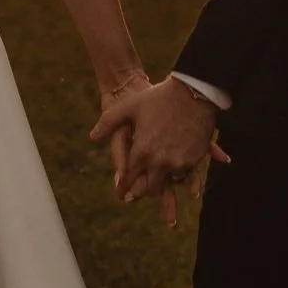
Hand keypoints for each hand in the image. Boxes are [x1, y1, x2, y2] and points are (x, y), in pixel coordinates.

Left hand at [90, 76, 227, 226]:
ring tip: (158, 182)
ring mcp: (178, 163)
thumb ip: (108, 122)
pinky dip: (179, 175)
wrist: (193, 92)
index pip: (129, 179)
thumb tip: (93, 136)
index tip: (121, 195)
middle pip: (149, 188)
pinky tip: (176, 173)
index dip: (124, 188)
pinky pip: (184, 176)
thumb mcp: (130, 106)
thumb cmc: (159, 97)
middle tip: (138, 193)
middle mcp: (159, 162)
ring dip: (162, 182)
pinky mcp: (194, 160)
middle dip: (143, 190)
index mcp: (141, 152)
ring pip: (167, 183)